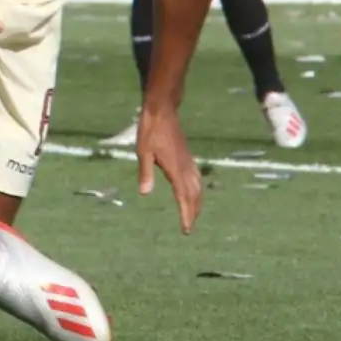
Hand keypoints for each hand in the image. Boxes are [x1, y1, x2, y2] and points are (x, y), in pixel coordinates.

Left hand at [136, 103, 201, 233]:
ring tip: (192, 215)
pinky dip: (197, 190)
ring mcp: (189, 162)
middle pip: (194, 195)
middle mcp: (185, 167)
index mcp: (175, 168)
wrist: (162, 112)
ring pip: (197, 187)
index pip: (183, 196)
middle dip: (192, 212)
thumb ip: (145, 173)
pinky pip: (196, 178)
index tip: (186, 228)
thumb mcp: (143, 152)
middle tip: (188, 228)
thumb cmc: (150, 130)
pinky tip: (194, 193)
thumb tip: (144, 193)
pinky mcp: (188, 157)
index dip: (185, 213)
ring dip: (196, 203)